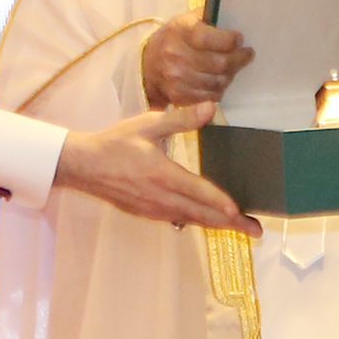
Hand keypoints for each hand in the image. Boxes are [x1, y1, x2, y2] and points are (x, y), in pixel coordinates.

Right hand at [55, 102, 260, 235]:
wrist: (83, 166)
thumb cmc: (115, 143)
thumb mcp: (148, 125)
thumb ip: (181, 118)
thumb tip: (210, 107)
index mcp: (162, 175)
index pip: (197, 192)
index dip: (219, 202)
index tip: (238, 211)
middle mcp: (160, 197)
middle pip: (201, 215)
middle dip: (230, 223)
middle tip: (256, 230)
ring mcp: (153, 209)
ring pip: (192, 220)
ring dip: (217, 225)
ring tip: (241, 228)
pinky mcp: (147, 213)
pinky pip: (179, 220)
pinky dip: (199, 222)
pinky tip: (210, 221)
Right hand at [142, 8, 254, 108]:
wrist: (148, 65)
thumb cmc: (174, 39)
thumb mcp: (186, 20)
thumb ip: (208, 17)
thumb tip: (236, 17)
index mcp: (180, 31)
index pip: (210, 38)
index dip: (230, 40)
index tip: (239, 39)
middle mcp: (176, 55)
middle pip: (219, 63)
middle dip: (239, 59)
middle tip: (246, 55)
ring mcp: (176, 78)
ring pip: (218, 82)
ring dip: (230, 75)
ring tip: (233, 68)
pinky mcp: (179, 96)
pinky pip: (210, 97)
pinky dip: (219, 90)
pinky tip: (220, 81)